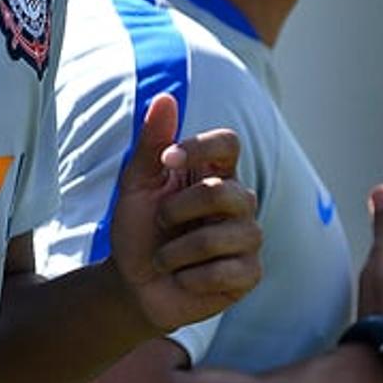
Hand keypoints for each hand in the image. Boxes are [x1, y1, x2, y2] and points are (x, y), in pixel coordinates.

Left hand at [107, 93, 261, 333]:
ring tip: (165, 258)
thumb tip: (165, 97)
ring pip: (221, 234)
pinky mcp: (249, 273)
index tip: (167, 159)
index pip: (229, 142)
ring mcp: (248, 238)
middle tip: (159, 223)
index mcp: (214, 173)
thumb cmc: (138, 230)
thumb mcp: (136, 185)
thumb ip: (151, 143)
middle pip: (224, 190)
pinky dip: (189, 277)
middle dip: (177, 210)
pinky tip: (182, 279)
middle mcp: (239, 201)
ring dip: (176, 250)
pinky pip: (224, 271)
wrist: (133, 285)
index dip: (200, 146)